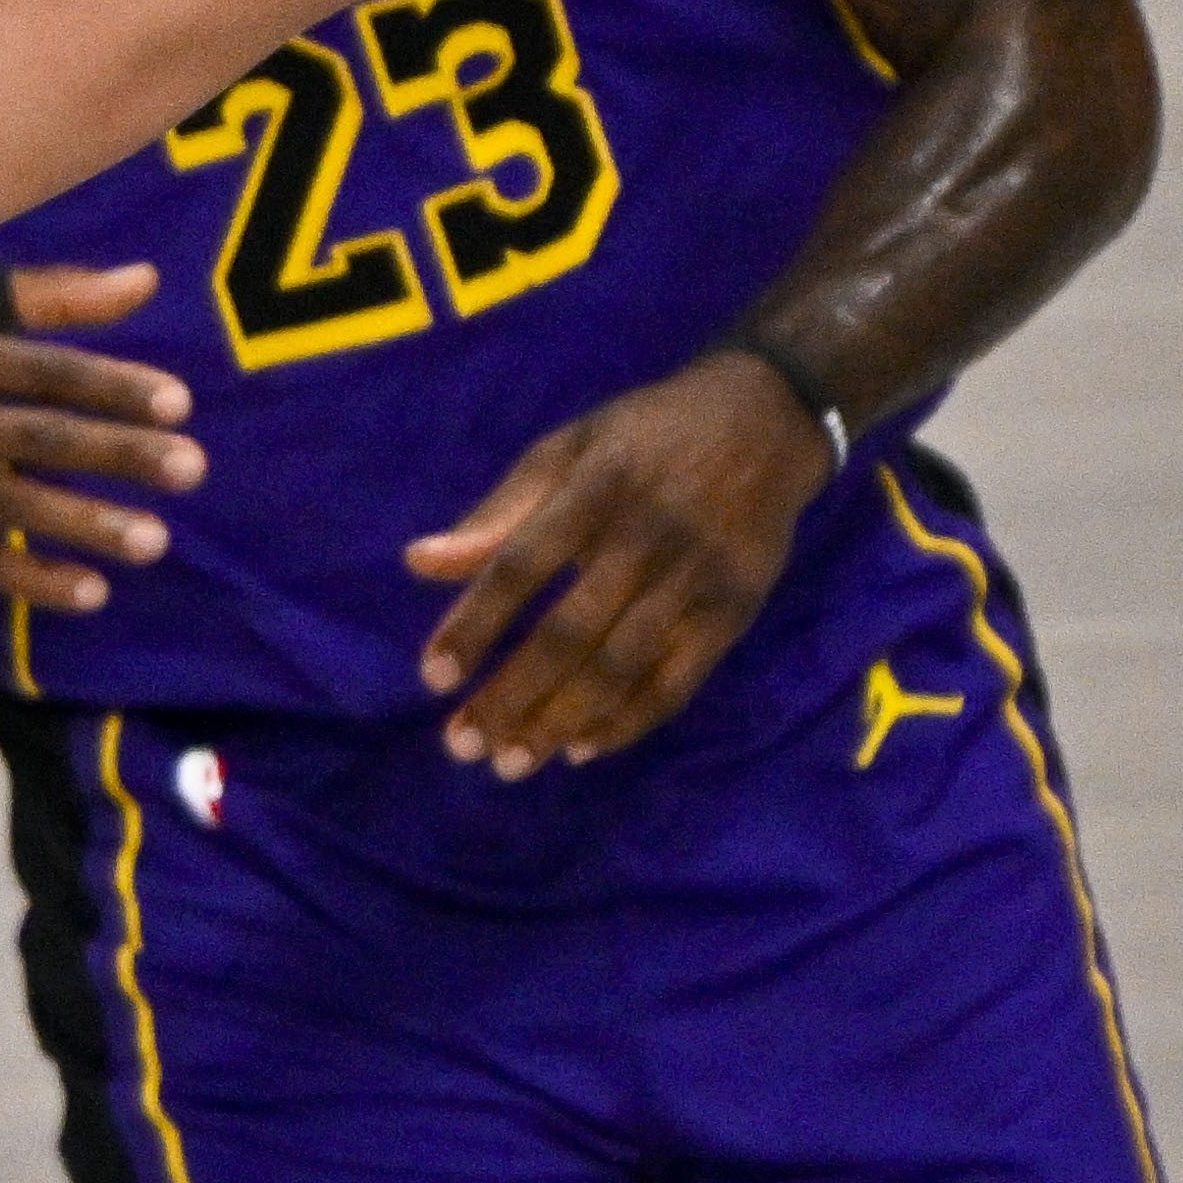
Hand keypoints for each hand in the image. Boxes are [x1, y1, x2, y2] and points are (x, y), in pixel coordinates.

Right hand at [0, 265, 202, 607]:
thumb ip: (48, 299)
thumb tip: (147, 280)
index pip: (36, 367)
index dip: (107, 382)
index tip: (180, 401)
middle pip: (31, 435)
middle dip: (114, 453)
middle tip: (193, 468)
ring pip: (4, 504)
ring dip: (82, 524)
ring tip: (156, 541)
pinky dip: (27, 579)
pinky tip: (91, 592)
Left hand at [403, 350, 839, 776]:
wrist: (766, 419)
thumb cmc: (646, 437)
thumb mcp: (568, 449)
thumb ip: (498, 512)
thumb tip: (417, 562)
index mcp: (594, 487)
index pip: (522, 565)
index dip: (475, 622)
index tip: (434, 676)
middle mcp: (644, 535)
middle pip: (569, 631)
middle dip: (511, 694)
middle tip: (463, 743)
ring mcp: (694, 578)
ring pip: (620, 666)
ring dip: (561, 721)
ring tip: (512, 763)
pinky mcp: (733, 610)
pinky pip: (677, 682)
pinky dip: (630, 722)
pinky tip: (582, 749)